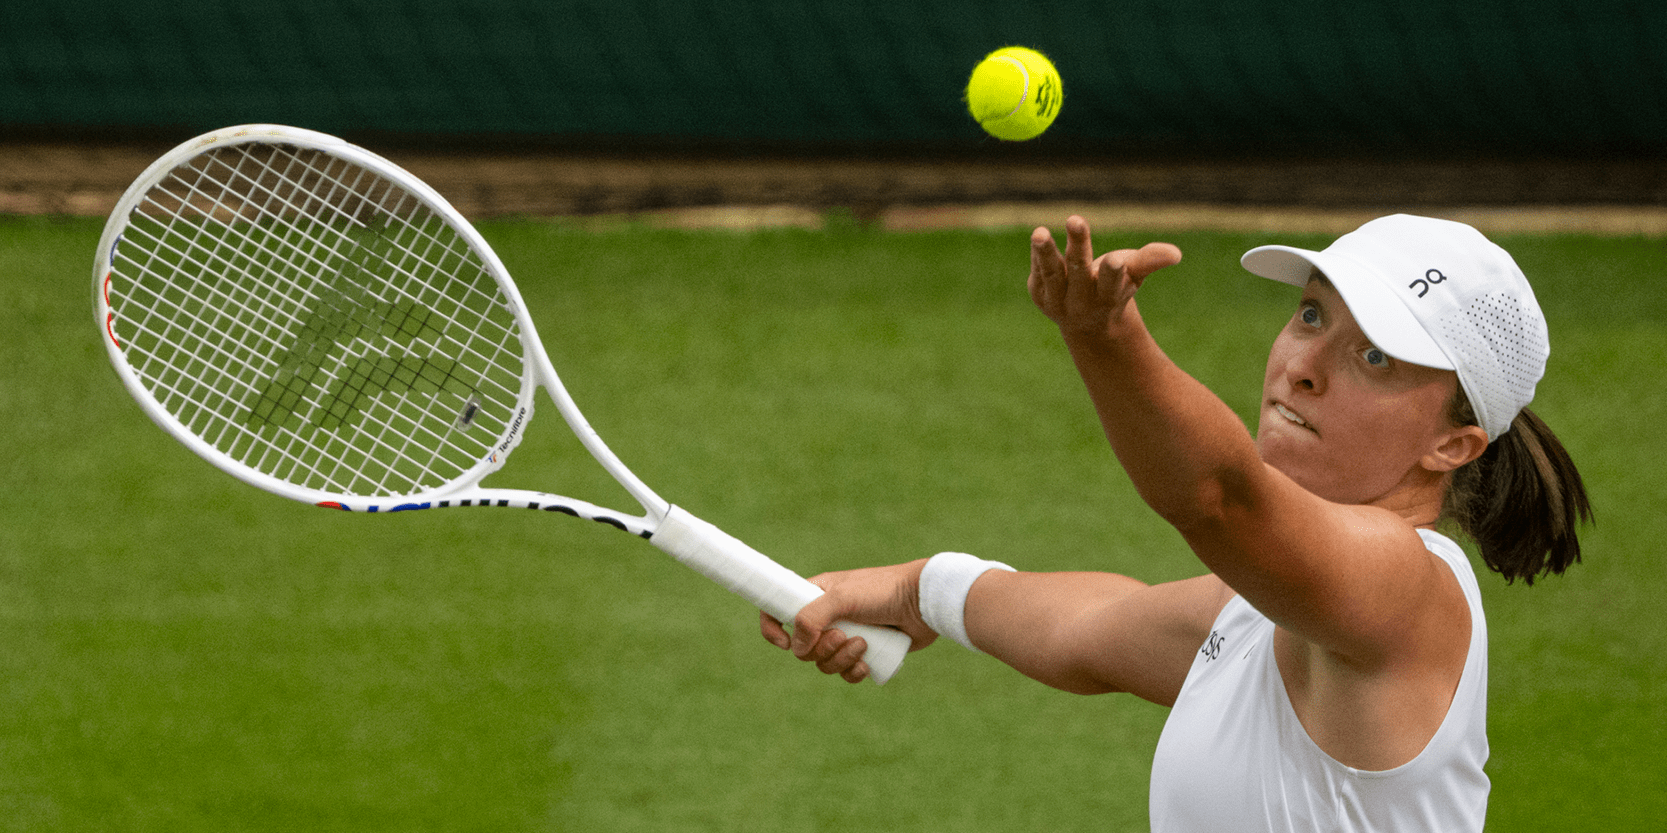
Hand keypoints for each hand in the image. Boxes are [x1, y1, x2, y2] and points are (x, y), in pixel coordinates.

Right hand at [760, 561, 938, 683]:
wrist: (923, 603)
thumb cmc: (883, 591)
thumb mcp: (842, 597)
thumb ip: (811, 618)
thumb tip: (796, 648)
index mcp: (817, 595)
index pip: (778, 610)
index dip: (773, 629)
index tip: (785, 643)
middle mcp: (829, 616)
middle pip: (804, 648)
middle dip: (823, 649)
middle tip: (844, 636)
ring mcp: (847, 635)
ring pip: (825, 663)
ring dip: (841, 660)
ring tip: (863, 645)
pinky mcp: (865, 652)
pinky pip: (846, 674)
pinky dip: (853, 673)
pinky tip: (867, 664)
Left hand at [1028, 216, 1182, 340]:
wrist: (1088, 323)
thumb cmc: (1115, 287)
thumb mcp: (1134, 275)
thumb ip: (1150, 260)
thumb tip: (1176, 254)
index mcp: (1109, 295)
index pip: (1111, 283)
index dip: (1113, 271)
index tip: (1115, 259)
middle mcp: (1082, 301)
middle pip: (1079, 271)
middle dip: (1078, 246)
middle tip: (1076, 220)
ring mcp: (1058, 300)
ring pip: (1052, 274)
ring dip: (1046, 253)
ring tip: (1039, 233)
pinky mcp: (1039, 295)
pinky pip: (1039, 272)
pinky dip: (1038, 256)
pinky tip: (1039, 237)